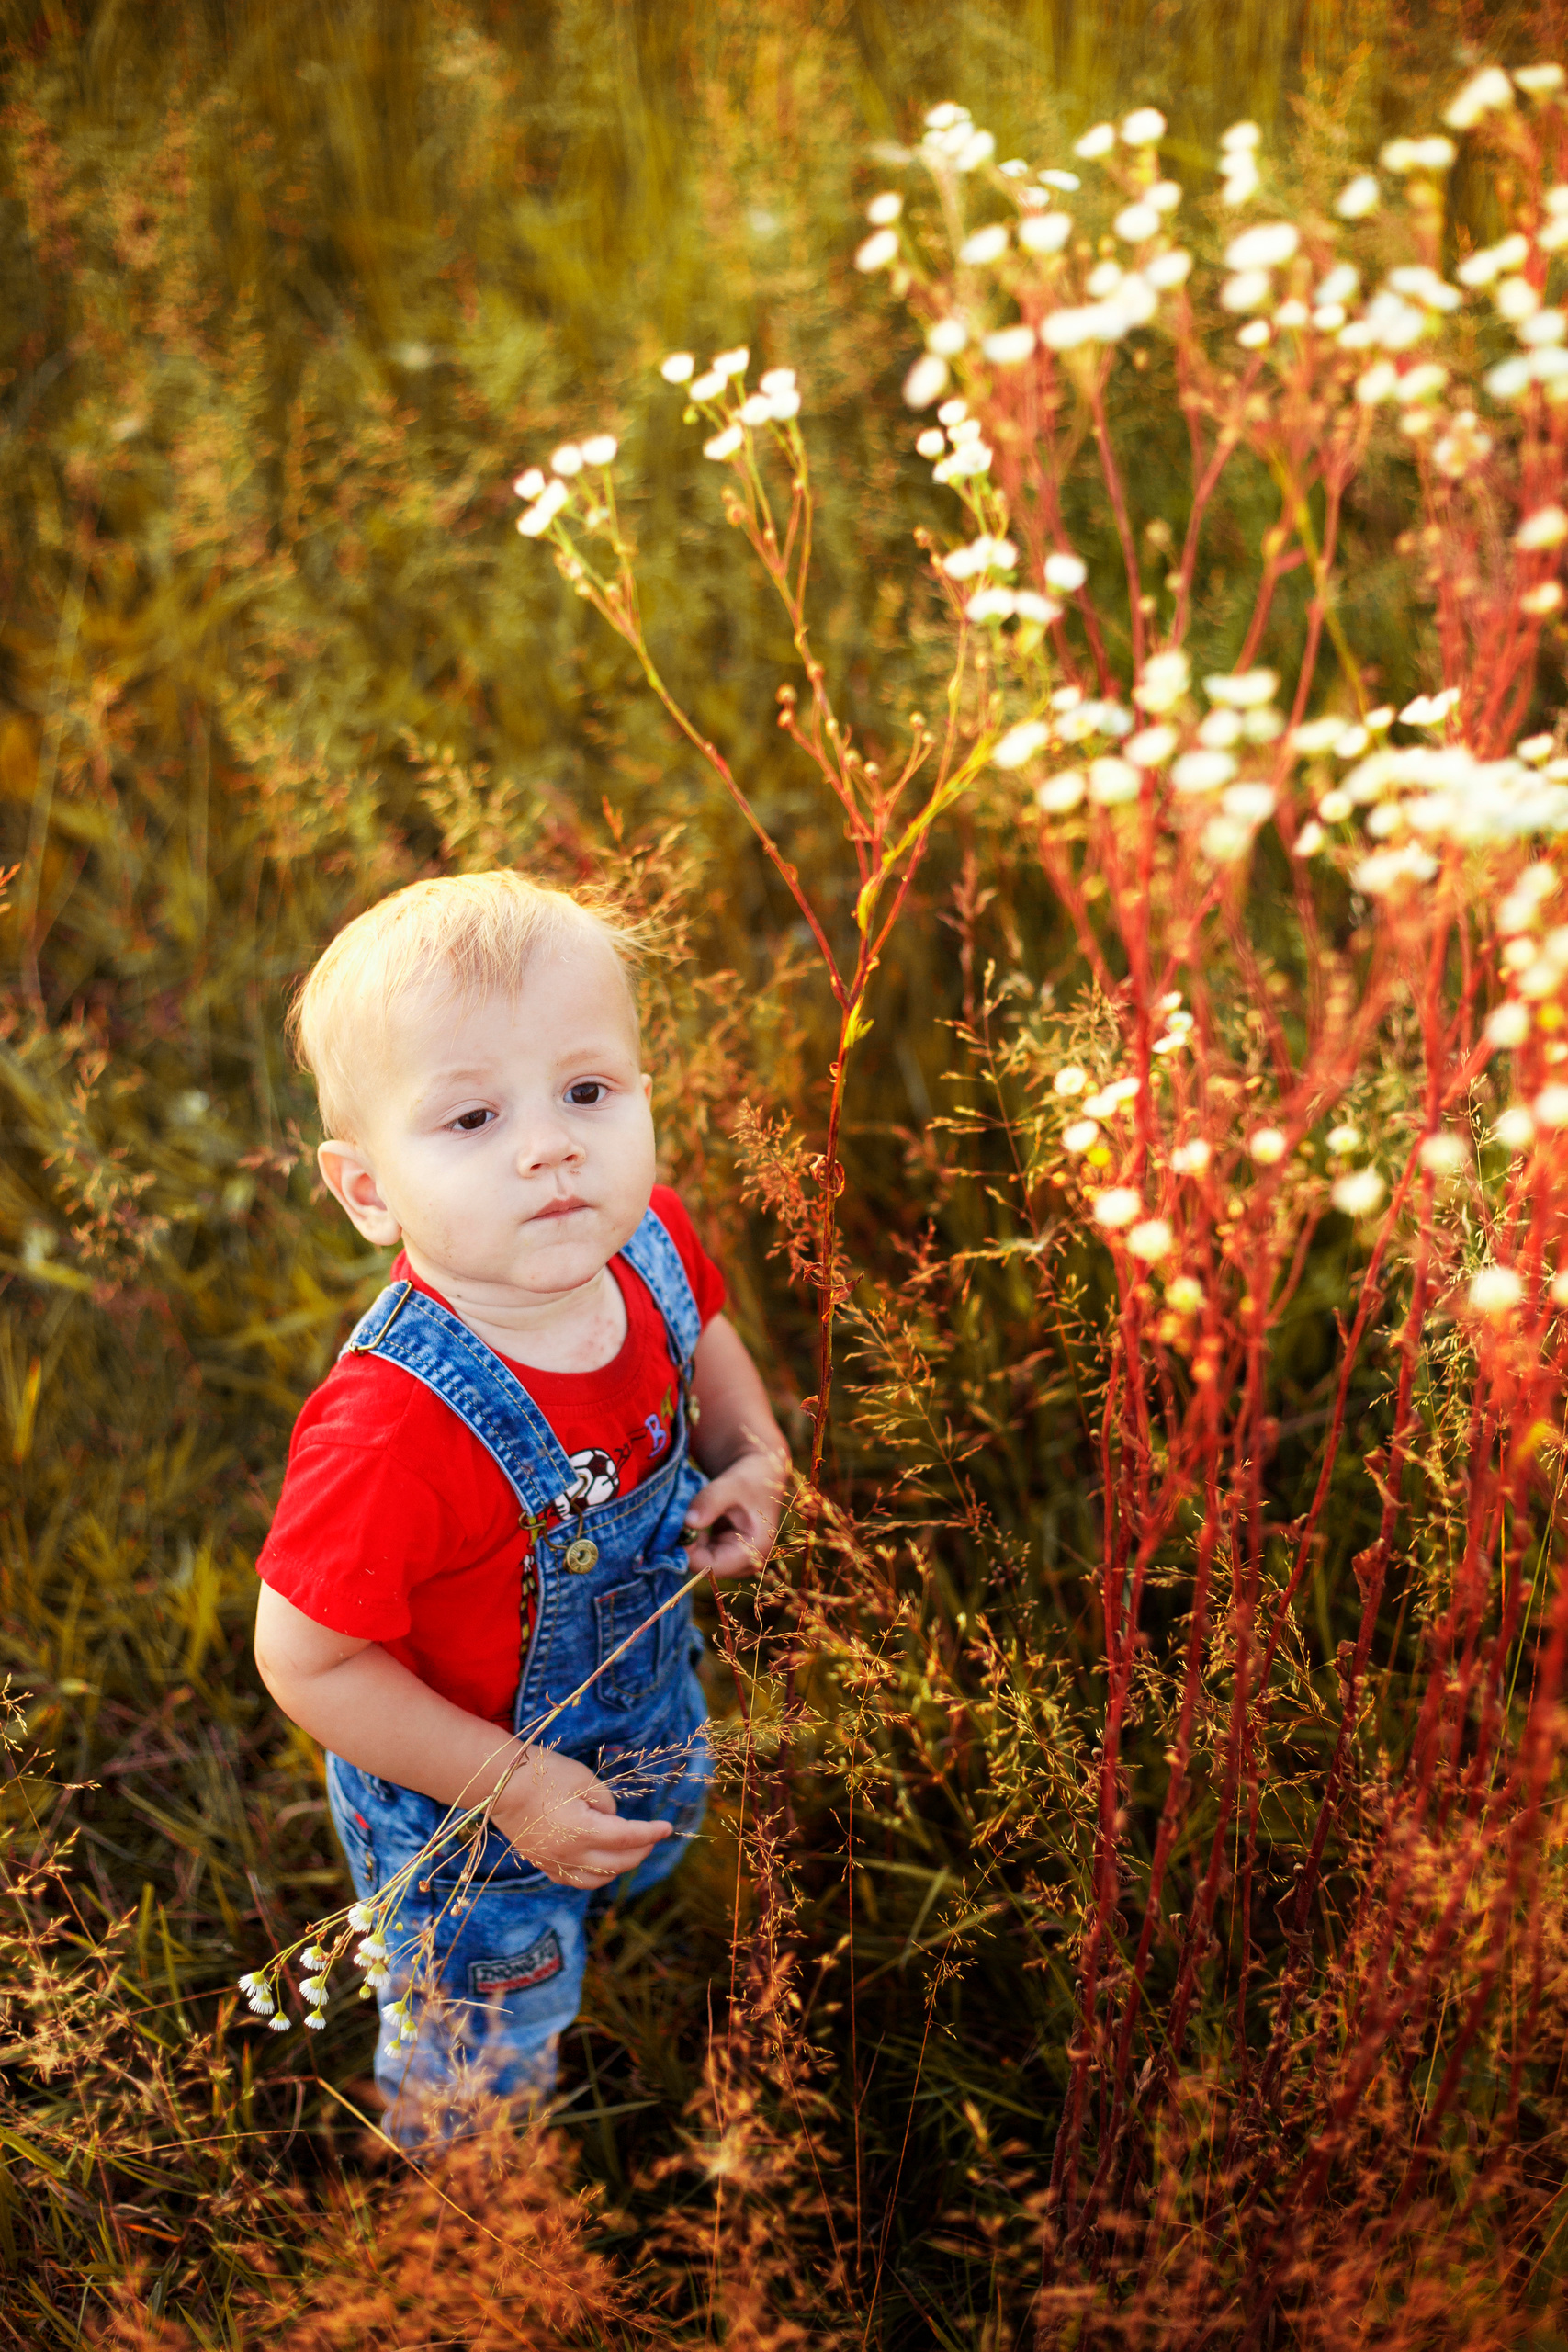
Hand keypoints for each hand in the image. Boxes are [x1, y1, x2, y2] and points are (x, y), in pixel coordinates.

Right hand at [489, 1743, 669, 1888]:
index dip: (651, 1833)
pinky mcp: (541, 1863)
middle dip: (640, 1851)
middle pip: (616, 1862)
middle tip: (652, 1837)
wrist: (500, 1784)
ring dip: (618, 1867)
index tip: (667, 1828)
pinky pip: (573, 1879)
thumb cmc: (543, 1774)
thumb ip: (606, 1803)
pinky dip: (593, 1875)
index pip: (628, 1838)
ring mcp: (554, 1862)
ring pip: (596, 1879)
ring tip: (631, 1852)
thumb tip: (612, 1818)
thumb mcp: (584, 1779)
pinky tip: (601, 1865)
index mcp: (583, 1832)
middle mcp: (570, 1854)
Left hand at [682, 1444, 789, 1579]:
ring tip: (691, 1515)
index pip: (711, 1566)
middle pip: (704, 1566)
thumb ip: (710, 1502)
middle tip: (678, 1519)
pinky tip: (696, 1520)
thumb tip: (687, 1523)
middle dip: (688, 1545)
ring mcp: (737, 1562)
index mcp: (753, 1551)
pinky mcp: (728, 1555)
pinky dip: (695, 1539)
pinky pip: (703, 1554)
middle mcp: (747, 1563)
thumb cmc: (751, 1479)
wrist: (762, 1476)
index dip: (689, 1550)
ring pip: (701, 1561)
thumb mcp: (731, 1486)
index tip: (677, 1526)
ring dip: (690, 1542)